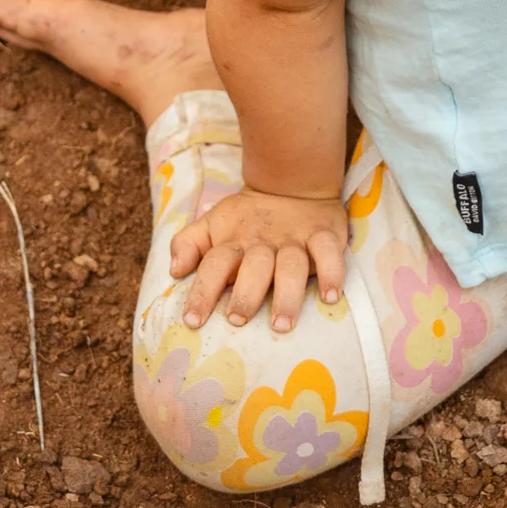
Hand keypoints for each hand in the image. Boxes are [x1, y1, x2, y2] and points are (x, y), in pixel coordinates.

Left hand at [169, 186, 347, 332]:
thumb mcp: (212, 225)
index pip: (213, 265)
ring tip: (281, 324)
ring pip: (291, 266)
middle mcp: (262, 242)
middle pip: (253, 267)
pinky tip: (332, 297)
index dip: (202, 291)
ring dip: (286, 294)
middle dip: (245, 294)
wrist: (291, 183)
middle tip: (238, 320)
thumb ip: (188, 244)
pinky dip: (332, 272)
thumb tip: (174, 270)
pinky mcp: (323, 235)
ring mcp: (294, 239)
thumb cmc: (246, 219)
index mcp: (233, 241)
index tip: (192, 320)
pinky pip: (330, 252)